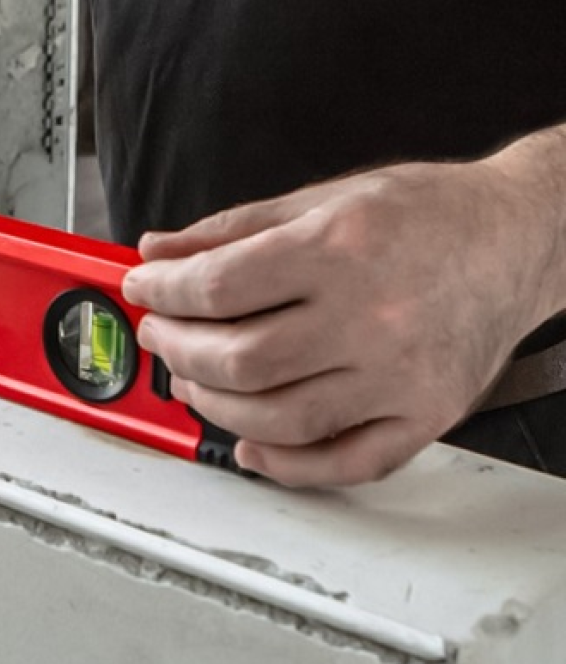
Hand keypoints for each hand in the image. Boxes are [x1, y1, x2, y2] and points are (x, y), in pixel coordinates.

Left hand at [121, 161, 554, 486]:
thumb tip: (159, 251)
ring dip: (216, 406)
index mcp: (339, 249)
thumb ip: (233, 230)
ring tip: (194, 381)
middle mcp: (370, 317)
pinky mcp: (425, 415)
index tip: (142, 290)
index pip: (219, 287)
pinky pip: (345, 462)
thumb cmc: (426, 214)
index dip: (163, 292)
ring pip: (280, 417)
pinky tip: (251, 445)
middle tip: (161, 336)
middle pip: (240, 359)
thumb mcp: (323, 198)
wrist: (521, 237)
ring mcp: (400, 375)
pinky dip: (287, 465)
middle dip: (178, 351)